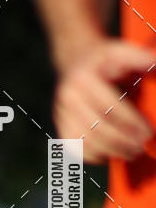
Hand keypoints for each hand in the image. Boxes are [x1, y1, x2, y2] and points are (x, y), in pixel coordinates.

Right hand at [54, 38, 154, 162]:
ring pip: (86, 142)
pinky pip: (77, 149)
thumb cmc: (102, 60)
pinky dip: (95, 156)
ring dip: (111, 152)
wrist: (75, 61)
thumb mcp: (119, 51)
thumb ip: (140, 57)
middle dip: (123, 142)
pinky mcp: (61, 127)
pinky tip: (111, 154)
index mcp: (83, 80)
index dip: (130, 123)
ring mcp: (62, 114)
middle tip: (142, 146)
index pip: (109, 108)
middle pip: (97, 129)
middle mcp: (68, 98)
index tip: (148, 132)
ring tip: (131, 152)